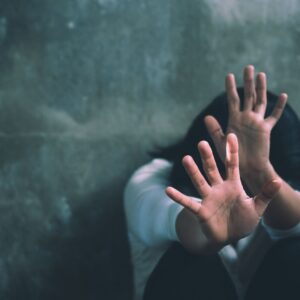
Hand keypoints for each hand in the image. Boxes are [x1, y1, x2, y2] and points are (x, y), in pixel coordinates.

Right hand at [166, 134, 280, 248]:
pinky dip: (178, 197)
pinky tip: (168, 190)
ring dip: (193, 171)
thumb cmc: (243, 220)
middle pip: (212, 169)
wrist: (231, 236)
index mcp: (233, 185)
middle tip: (202, 143)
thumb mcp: (257, 207)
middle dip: (208, 157)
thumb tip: (277, 180)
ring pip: (200, 182)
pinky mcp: (201, 210)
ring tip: (185, 159)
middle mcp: (218, 188)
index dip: (232, 152)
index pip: (232, 165)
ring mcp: (208, 198)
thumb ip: (265, 194)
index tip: (231, 136)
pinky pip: (188, 203)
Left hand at [204, 65, 286, 176]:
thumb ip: (215, 130)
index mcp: (234, 119)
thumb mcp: (221, 142)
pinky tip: (283, 95)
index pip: (233, 99)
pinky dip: (278, 107)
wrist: (246, 168)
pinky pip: (274, 116)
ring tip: (261, 74)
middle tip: (248, 67)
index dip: (231, 87)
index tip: (229, 75)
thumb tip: (207, 117)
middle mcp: (246, 118)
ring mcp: (256, 122)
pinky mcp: (265, 129)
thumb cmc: (231, 156)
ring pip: (260, 101)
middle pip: (247, 95)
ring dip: (261, 88)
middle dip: (248, 82)